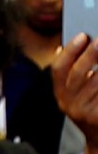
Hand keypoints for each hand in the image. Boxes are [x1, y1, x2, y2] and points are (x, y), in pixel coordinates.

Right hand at [51, 33, 97, 153]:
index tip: (82, 36)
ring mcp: (83, 112)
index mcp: (60, 94)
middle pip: (77, 74)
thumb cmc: (90, 110)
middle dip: (90, 55)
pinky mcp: (97, 118)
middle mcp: (68, 104)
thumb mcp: (76, 94)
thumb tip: (67, 48)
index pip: (59, 69)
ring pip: (95, 83)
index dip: (69, 51)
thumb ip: (73, 74)